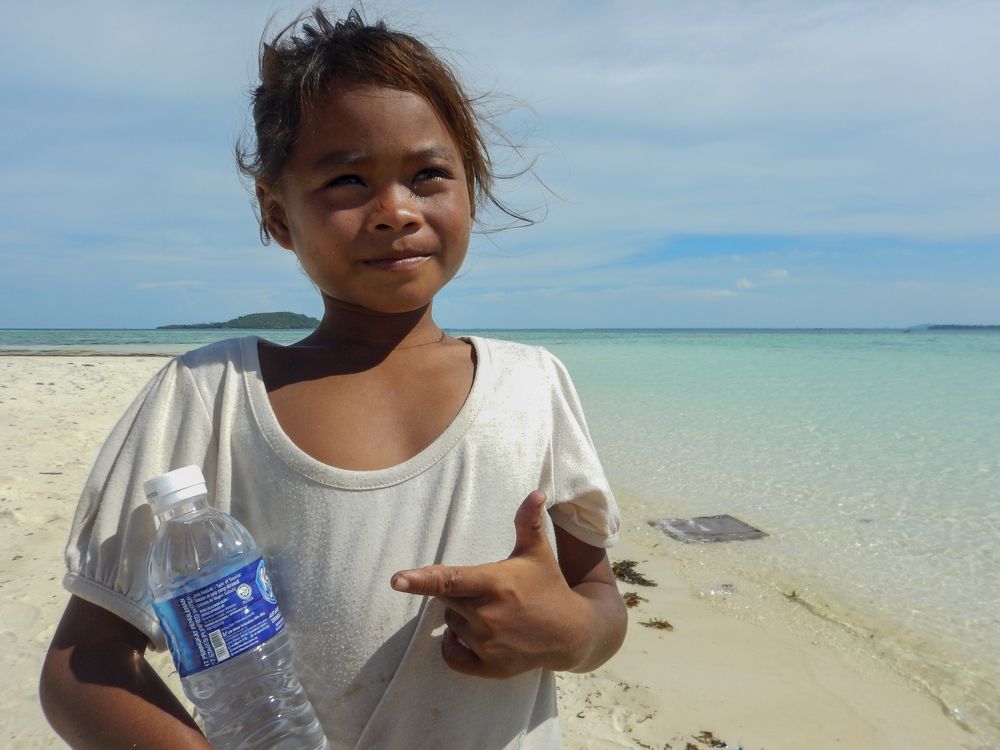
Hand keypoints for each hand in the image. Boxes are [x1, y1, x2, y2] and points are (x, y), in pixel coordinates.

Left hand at [390, 490, 588, 678]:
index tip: (397, 580)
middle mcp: (488, 615)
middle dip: (457, 594)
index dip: (421, 580)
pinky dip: (455, 646)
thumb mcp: (537, 552)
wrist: (572, 632)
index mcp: (495, 583)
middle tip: (484, 592)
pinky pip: (453, 656)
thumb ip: (528, 522)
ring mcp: (488, 644)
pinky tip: (471, 636)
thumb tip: (537, 491)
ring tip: (491, 613)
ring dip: (461, 618)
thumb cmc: (549, 585)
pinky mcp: (490, 667)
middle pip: (446, 601)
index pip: (450, 580)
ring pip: (451, 625)